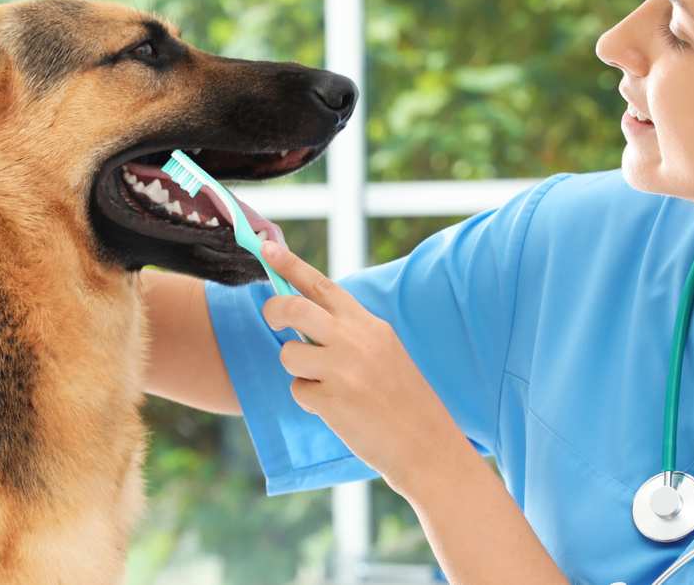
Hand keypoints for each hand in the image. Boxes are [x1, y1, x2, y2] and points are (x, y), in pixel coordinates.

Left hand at [259, 241, 463, 493]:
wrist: (428, 445)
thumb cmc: (402, 399)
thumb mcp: (383, 351)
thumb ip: (348, 332)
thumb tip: (303, 318)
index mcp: (368, 325)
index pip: (322, 285)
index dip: (290, 264)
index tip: (266, 247)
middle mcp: (355, 340)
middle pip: (293, 308)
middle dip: (273, 310)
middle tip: (272, 320)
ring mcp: (343, 369)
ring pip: (289, 354)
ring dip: (298, 370)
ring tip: (326, 385)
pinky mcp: (332, 400)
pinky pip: (298, 390)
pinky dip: (310, 401)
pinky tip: (338, 410)